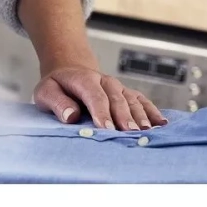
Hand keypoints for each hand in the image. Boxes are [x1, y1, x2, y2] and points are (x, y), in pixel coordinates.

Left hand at [34, 66, 167, 130]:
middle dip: (123, 117)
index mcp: (84, 79)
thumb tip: (71, 116)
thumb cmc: (57, 86)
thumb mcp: (46, 92)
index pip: (95, 96)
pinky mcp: (127, 93)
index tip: (106, 128)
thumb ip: (57, 102)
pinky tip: (161, 123)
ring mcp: (118, 87)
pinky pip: (142, 101)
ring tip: (146, 131)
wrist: (69, 72)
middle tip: (129, 133)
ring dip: (140, 116)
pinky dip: (152, 111)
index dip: (101, 112)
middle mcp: (105, 81)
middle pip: (117, 99)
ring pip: (132, 100)